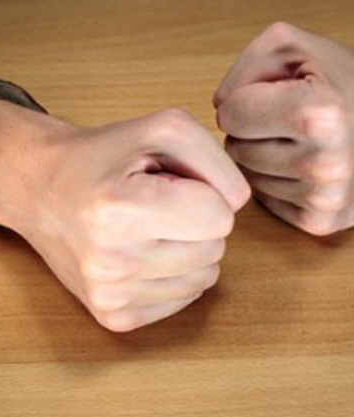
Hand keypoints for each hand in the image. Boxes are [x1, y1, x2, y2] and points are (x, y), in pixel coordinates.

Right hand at [0, 102, 249, 331]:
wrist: (40, 190)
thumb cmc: (102, 158)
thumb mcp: (161, 128)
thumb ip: (215, 158)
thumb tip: (236, 208)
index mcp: (118, 210)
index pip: (220, 218)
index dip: (203, 192)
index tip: (167, 182)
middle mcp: (110, 262)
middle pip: (215, 250)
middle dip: (195, 220)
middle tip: (152, 203)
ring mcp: (109, 295)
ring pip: (204, 278)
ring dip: (185, 248)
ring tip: (143, 226)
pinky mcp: (112, 317)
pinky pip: (183, 299)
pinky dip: (171, 274)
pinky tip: (138, 252)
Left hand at [214, 22, 353, 235]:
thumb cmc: (341, 84)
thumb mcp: (295, 50)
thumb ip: (246, 66)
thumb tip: (220, 108)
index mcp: (319, 115)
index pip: (230, 115)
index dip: (243, 101)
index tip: (271, 96)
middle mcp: (325, 164)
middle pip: (234, 149)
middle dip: (252, 132)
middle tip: (288, 121)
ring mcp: (324, 198)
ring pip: (246, 177)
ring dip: (261, 158)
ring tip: (299, 141)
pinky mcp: (319, 222)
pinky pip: (263, 200)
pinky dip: (275, 183)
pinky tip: (303, 166)